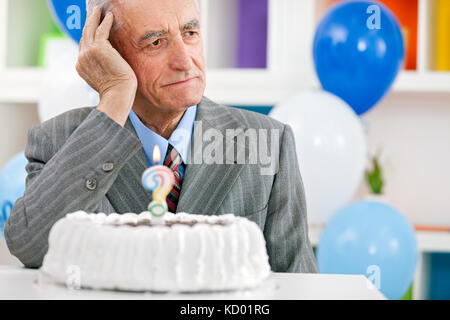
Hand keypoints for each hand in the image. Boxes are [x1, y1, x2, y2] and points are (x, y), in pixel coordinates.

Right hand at [76, 8, 136, 125]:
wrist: (118, 94)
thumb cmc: (116, 91)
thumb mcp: (104, 79)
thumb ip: (100, 69)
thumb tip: (108, 63)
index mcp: (81, 66)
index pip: (83, 46)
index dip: (87, 35)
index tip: (90, 27)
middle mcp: (82, 58)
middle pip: (84, 35)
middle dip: (88, 22)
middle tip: (92, 12)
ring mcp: (89, 52)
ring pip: (90, 29)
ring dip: (95, 18)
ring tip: (99, 10)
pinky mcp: (100, 48)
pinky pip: (101, 30)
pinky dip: (105, 22)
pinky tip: (110, 16)